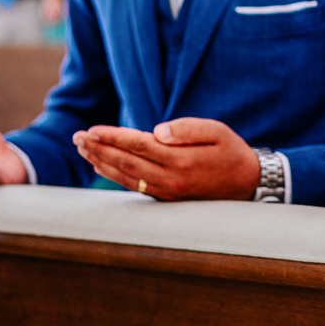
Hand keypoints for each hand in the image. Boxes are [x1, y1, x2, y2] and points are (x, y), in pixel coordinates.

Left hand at [73, 118, 260, 200]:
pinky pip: (134, 186)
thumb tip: (156, 131)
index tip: (92, 129)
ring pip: (126, 176)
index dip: (113, 137)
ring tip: (83, 149)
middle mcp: (170, 179)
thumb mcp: (217, 131)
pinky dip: (114, 175)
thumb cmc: (232, 152)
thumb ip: (187, 129)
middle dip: (99, 149)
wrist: (248, 184)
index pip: (139, 146)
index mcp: (181, 161)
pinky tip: (102, 166)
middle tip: (77, 137)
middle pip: (126, 162)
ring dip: (101, 162)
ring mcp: (166, 191)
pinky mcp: (166, 197)